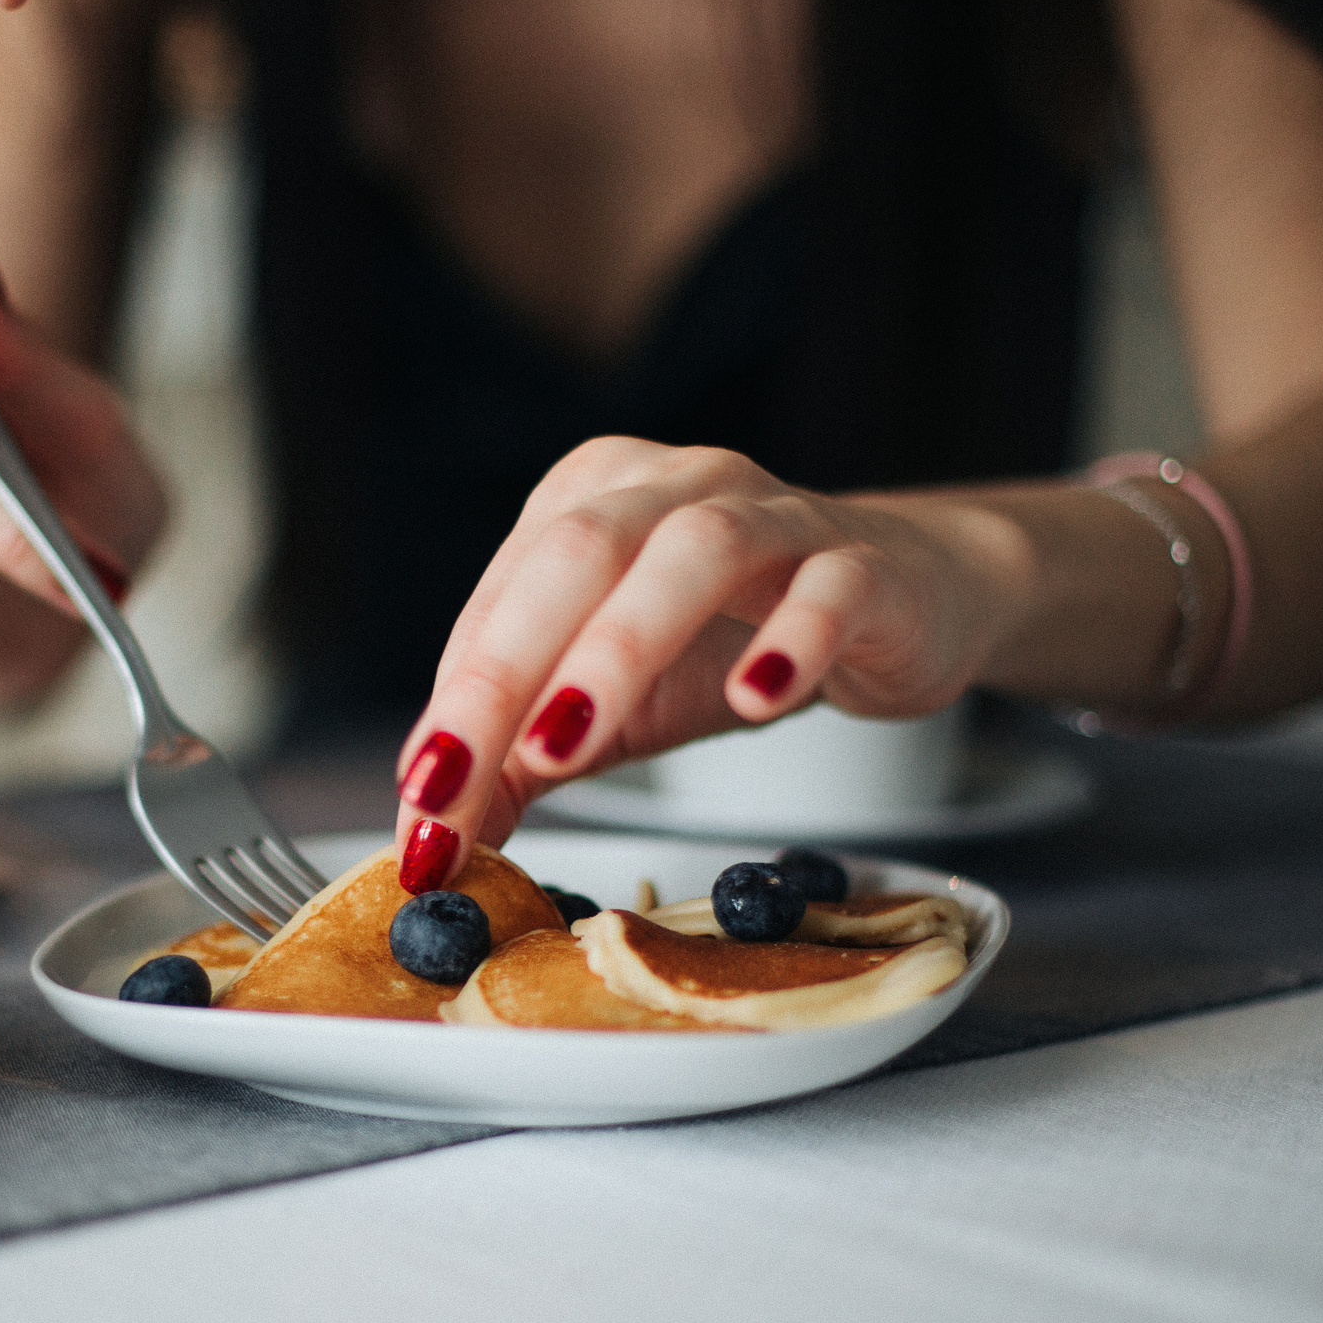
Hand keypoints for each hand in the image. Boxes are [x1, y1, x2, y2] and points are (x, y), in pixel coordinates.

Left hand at [389, 437, 1026, 888]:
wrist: (900, 602)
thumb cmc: (735, 640)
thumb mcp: (614, 704)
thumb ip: (522, 758)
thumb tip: (433, 837)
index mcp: (589, 499)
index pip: (503, 603)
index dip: (454, 706)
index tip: (422, 809)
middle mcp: (674, 484)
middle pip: (575, 558)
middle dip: (504, 674)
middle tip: (457, 782)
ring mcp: (776, 515)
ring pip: (693, 553)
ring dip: (619, 647)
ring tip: (564, 742)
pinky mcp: (866, 564)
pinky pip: (828, 588)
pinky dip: (789, 639)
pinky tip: (753, 699)